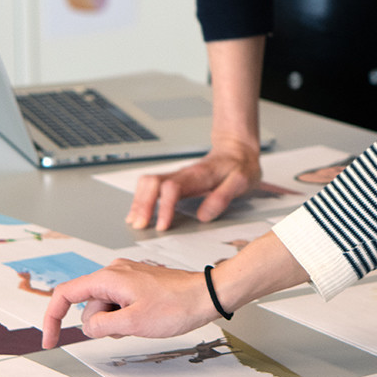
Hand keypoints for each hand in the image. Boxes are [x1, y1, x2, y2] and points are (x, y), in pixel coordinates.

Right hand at [41, 259, 216, 347]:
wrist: (205, 295)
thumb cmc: (175, 306)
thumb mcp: (131, 324)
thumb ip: (101, 326)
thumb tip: (87, 327)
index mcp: (108, 277)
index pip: (65, 294)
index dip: (53, 319)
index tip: (50, 341)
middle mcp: (114, 272)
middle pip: (87, 305)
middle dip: (99, 324)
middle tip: (128, 328)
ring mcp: (126, 276)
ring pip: (104, 307)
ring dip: (115, 322)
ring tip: (142, 321)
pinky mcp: (137, 283)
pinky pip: (119, 304)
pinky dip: (125, 317)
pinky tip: (145, 318)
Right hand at [127, 139, 260, 230]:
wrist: (237, 150)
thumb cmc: (239, 166)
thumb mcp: (241, 181)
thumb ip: (223, 196)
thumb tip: (203, 215)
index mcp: (198, 175)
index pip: (172, 188)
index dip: (165, 207)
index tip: (162, 226)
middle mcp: (183, 174)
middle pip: (152, 183)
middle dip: (143, 204)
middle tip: (139, 225)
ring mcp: (177, 176)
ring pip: (147, 183)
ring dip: (138, 202)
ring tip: (135, 222)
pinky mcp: (174, 180)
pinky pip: (151, 186)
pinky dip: (141, 199)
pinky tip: (139, 212)